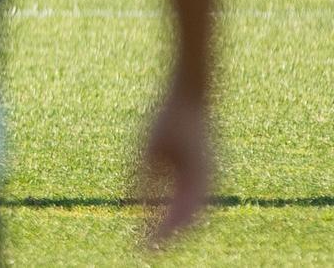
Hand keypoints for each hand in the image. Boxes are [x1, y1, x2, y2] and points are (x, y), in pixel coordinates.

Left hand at [136, 87, 211, 248]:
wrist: (191, 96)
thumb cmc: (167, 118)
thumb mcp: (147, 147)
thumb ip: (143, 177)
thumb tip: (133, 206)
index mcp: (198, 175)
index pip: (181, 215)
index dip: (164, 234)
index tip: (146, 247)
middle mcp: (211, 180)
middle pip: (192, 220)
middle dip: (171, 236)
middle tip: (147, 249)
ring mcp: (212, 177)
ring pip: (196, 214)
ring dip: (177, 228)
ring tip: (154, 240)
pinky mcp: (208, 172)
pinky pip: (195, 200)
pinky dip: (180, 214)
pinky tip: (162, 221)